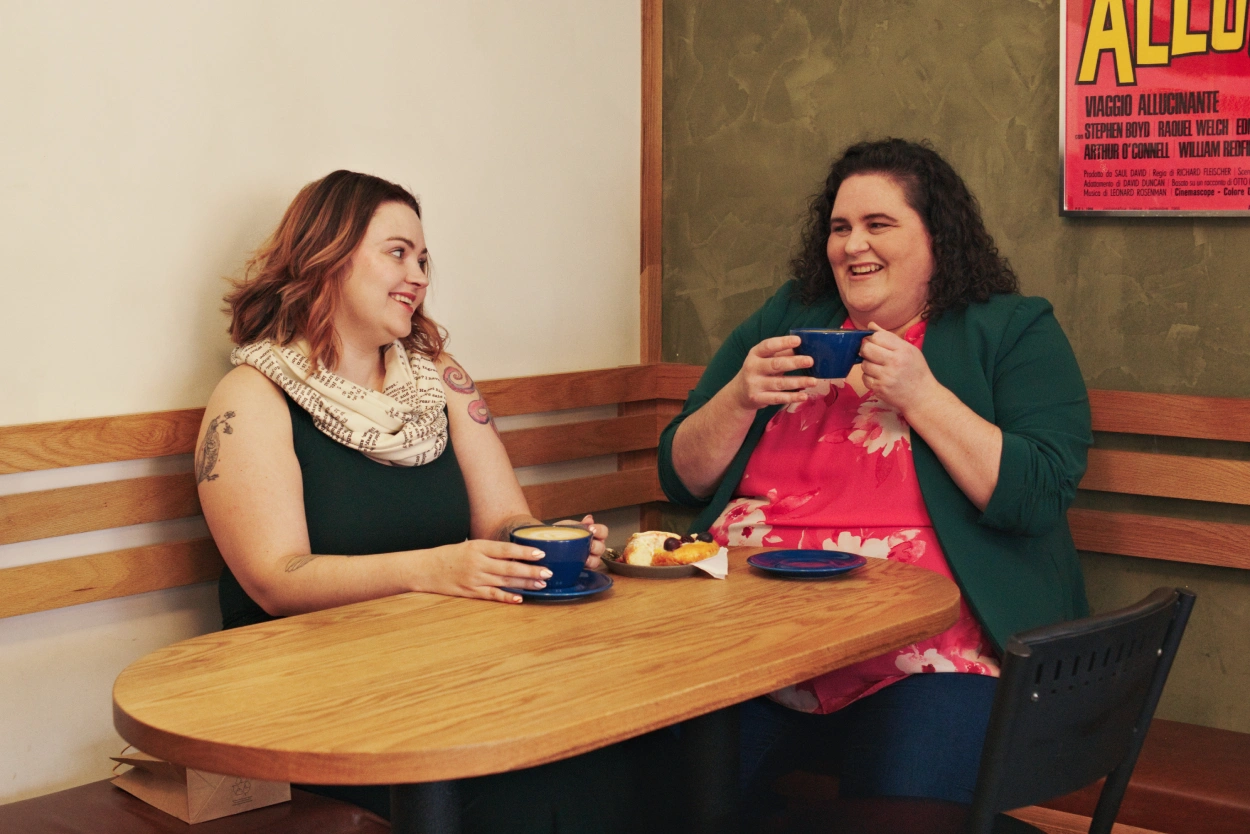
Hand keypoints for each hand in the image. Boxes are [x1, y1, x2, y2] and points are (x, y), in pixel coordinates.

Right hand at [416, 539, 552, 603]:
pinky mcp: (470, 592)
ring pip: (504, 582)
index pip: (506, 549)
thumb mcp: (470, 545)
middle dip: (530, 571)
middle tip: (548, 573)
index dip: (524, 552)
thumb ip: (491, 550)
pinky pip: (492, 595)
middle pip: (509, 568)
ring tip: (540, 584)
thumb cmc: (449, 555)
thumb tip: (516, 554)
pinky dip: (506, 598)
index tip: (541, 553)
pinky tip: (519, 599)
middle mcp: (477, 563)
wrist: (425, 569)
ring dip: (524, 584)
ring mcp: (474, 579)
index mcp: (478, 547)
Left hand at [555, 514, 605, 568]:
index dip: (600, 531)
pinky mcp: (583, 568)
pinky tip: (581, 563)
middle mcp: (595, 547)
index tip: (591, 529)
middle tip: (588, 544)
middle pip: (601, 547)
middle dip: (595, 545)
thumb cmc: (561, 533)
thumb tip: (590, 518)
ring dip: (591, 558)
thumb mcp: (570, 526)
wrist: (548, 542)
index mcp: (594, 535)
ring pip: (597, 560)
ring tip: (584, 556)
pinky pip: (589, 568)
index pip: (603, 532)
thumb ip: (581, 524)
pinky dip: (586, 566)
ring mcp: (590, 558)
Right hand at [731, 336, 817, 410]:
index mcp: (755, 354)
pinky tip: (804, 396)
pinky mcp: (758, 399)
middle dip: (794, 362)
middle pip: (775, 364)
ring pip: (779, 383)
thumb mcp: (765, 359)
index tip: (798, 340)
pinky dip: (792, 397)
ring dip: (798, 382)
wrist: (739, 394)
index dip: (783, 342)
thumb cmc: (758, 371)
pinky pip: (778, 398)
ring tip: (814, 381)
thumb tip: (805, 347)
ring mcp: (754, 384)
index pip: (768, 346)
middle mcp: (752, 368)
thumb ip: (782, 353)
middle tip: (810, 361)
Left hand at [859, 323, 938, 413]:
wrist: (922, 396)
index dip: (873, 338)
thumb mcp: (909, 350)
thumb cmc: (916, 371)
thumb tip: (870, 325)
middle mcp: (894, 362)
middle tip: (872, 354)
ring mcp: (886, 377)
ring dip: (868, 364)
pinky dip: (869, 377)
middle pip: (866, 349)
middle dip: (866, 350)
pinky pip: (865, 378)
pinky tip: (879, 377)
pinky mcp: (879, 389)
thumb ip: (889, 337)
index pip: (877, 337)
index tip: (875, 343)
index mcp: (903, 350)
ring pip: (864, 364)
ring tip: (879, 367)